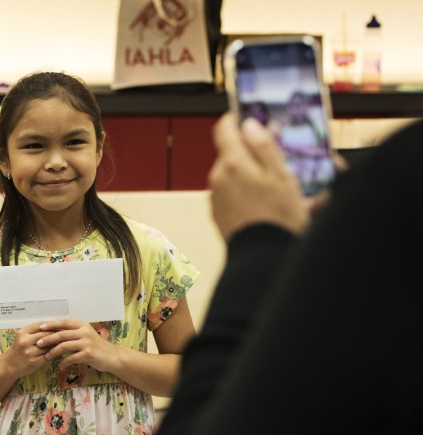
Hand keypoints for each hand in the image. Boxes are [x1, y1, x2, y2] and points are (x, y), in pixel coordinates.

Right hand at [2, 322, 55, 378]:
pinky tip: (54, 353)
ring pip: (48, 346)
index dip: (52, 325)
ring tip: (59, 345)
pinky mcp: (34, 362)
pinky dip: (52, 353)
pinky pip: (47, 355)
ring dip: (55, 345)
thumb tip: (55, 327)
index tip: (60, 326)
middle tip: (63, 336)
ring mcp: (29, 352)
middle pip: (46, 335)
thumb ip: (36, 331)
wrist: (10, 364)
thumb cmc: (19, 348)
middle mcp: (25, 341)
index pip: (40, 325)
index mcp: (23, 332)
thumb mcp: (23, 336)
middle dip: (56, 335)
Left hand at [37, 320, 118, 370]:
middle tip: (38, 343)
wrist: (112, 356)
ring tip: (46, 357)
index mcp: (82, 325)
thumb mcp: (85, 335)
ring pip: (65, 346)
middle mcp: (84, 332)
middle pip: (62, 334)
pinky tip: (60, 365)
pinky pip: (71, 357)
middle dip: (48, 339)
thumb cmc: (96, 346)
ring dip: (54, 352)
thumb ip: (72, 334)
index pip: (63, 323)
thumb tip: (53, 333)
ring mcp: (86, 343)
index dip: (51, 325)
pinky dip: (64, 362)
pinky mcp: (88, 354)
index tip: (39, 327)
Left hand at [208, 114, 308, 242]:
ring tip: (273, 190)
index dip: (235, 119)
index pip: (224, 130)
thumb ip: (264, 146)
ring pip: (231, 175)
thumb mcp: (281, 175)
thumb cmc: (277, 216)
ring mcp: (215, 198)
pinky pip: (230, 194)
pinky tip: (262, 205)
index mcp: (232, 164)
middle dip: (249, 153)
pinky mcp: (217, 214)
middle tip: (275, 160)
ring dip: (248, 176)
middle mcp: (217, 178)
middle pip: (231, 154)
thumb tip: (248, 125)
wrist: (262, 256)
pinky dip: (243, 193)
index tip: (246, 116)